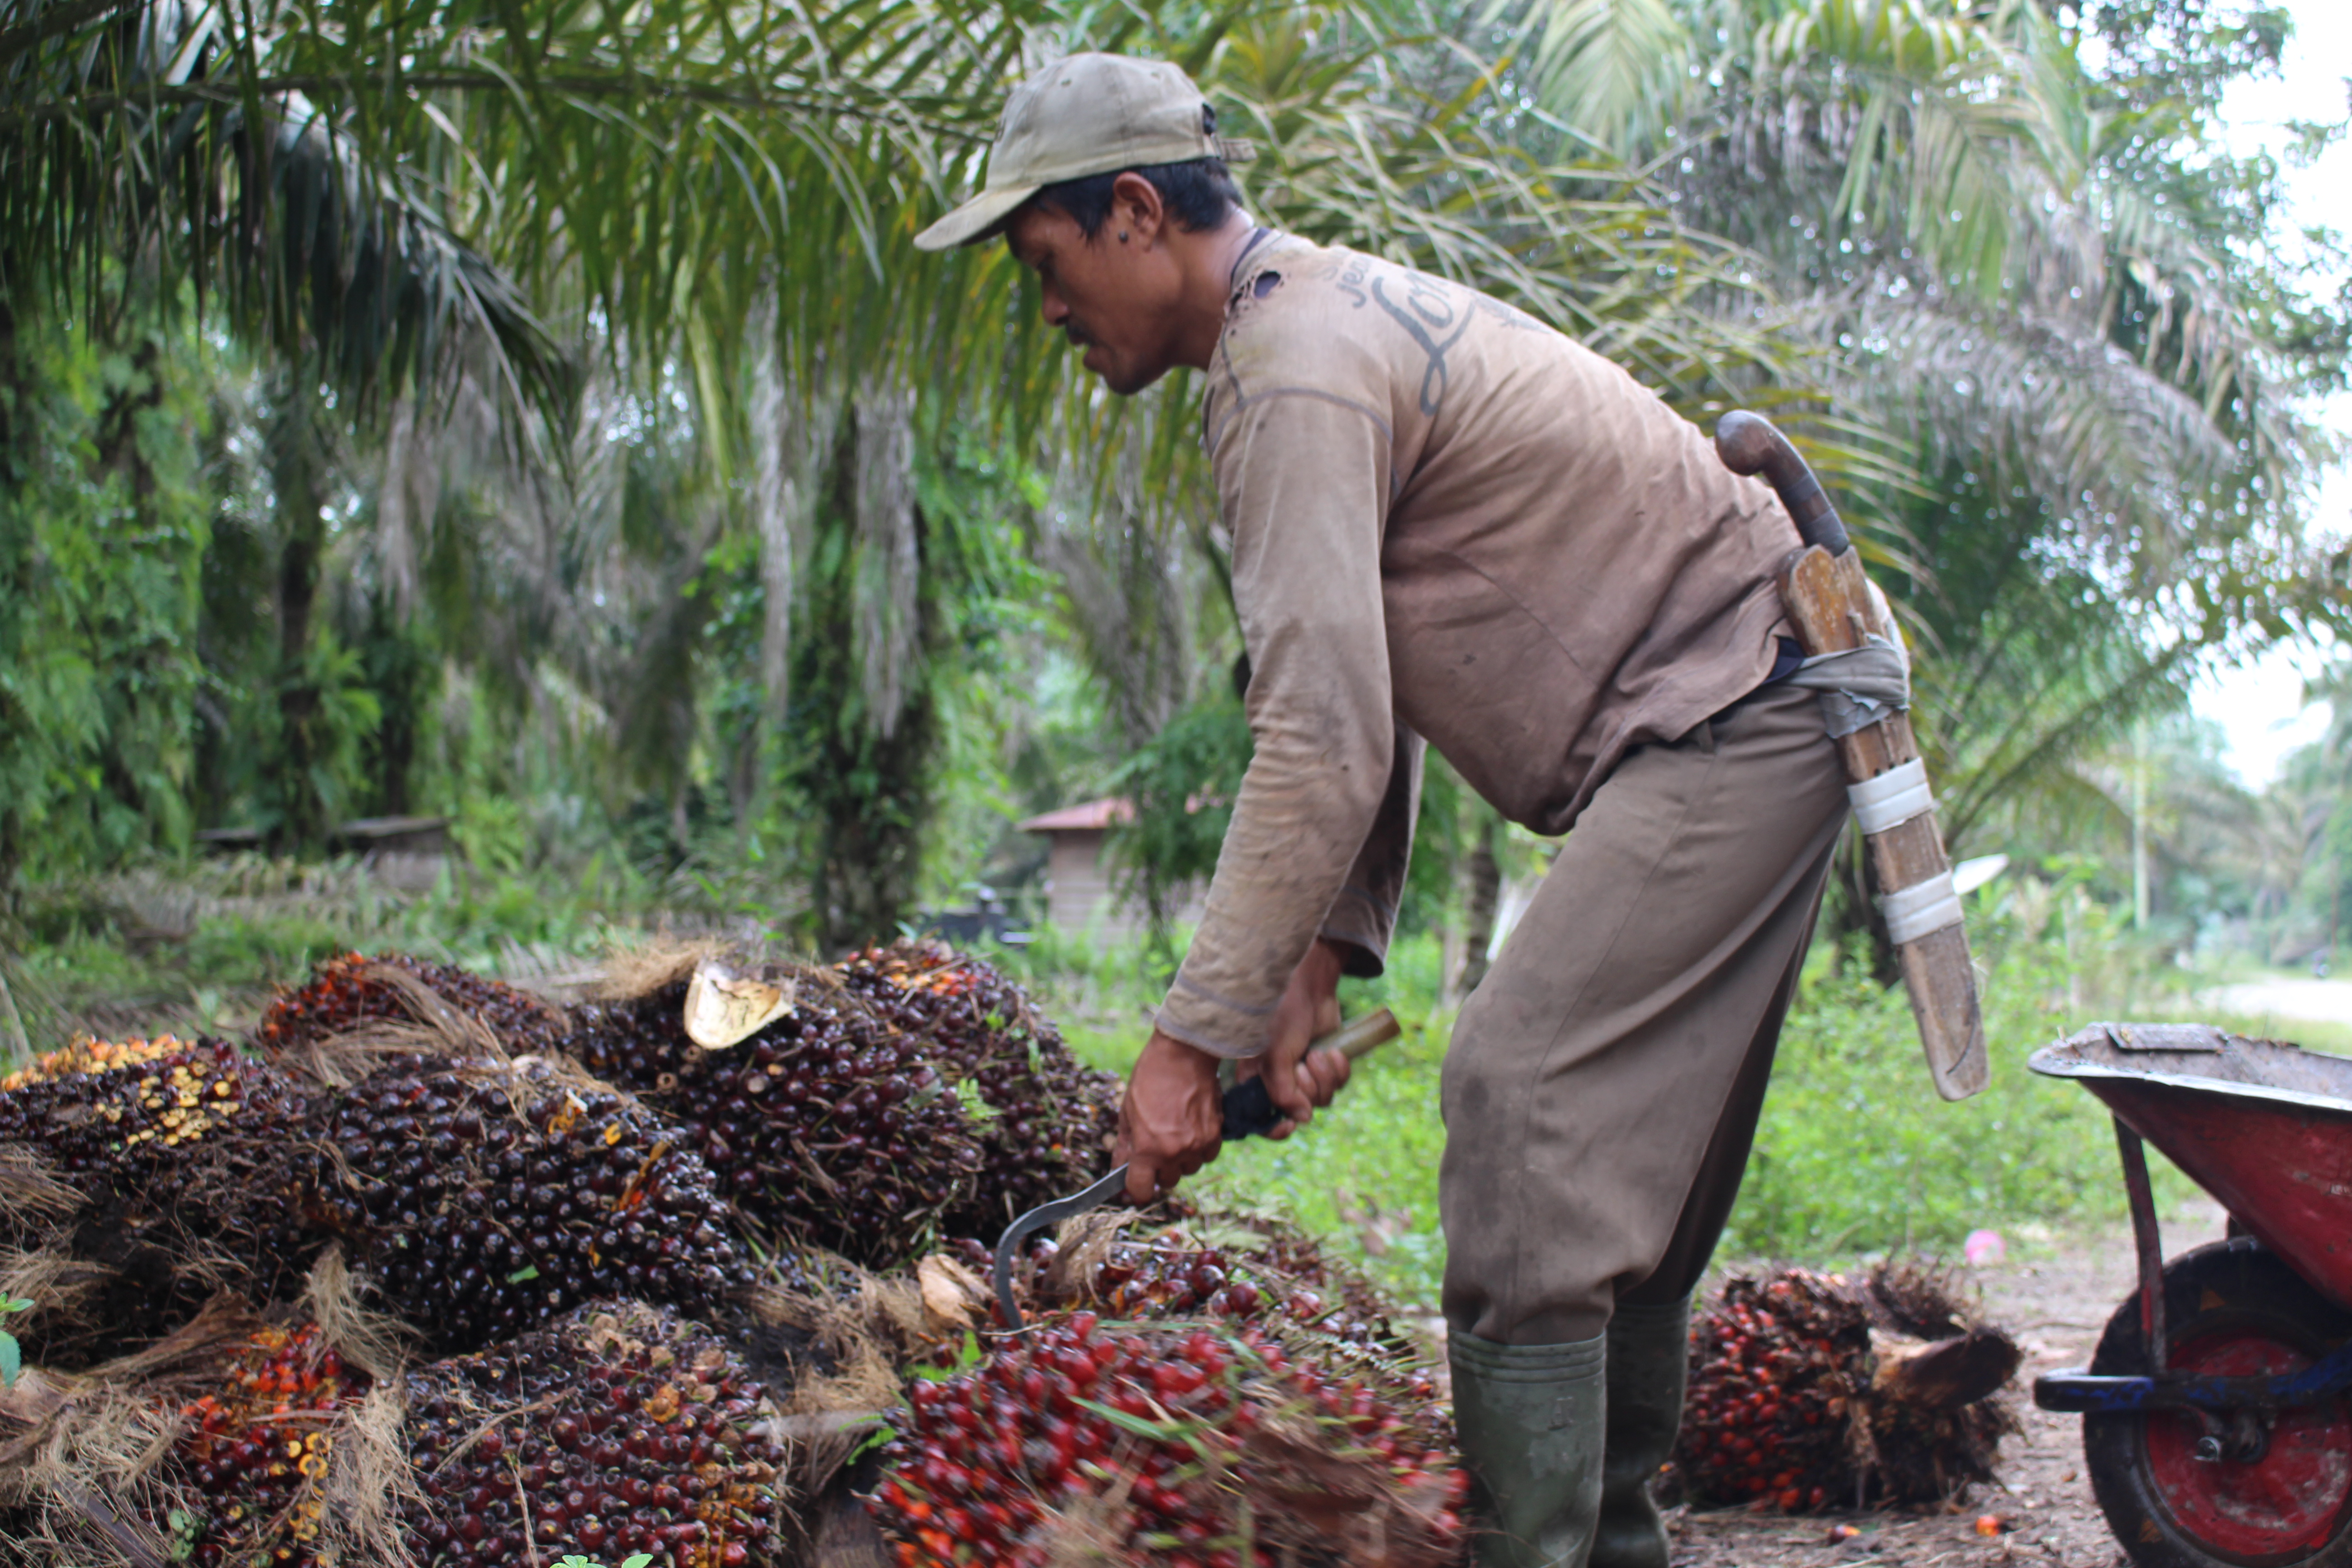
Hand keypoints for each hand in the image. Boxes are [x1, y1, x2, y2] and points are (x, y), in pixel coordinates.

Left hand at [1115, 1030, 1223, 1203]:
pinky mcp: (1215, 1134)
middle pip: (1167, 1182)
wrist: (1184, 1054)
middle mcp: (1174, 1152)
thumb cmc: (1150, 1079)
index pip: (1141, 1190)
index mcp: (1148, 1148)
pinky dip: (1199, 1149)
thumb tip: (1119, 1169)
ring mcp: (1197, 1144)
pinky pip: (1206, 1156)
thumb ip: (1124, 1146)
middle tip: (1155, 1148)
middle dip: (1159, 1169)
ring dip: (1180, 1159)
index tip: (1135, 1181)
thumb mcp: (1127, 1112)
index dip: (1136, 1189)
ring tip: (1174, 1133)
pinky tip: (1191, 1129)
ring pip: (1188, 1170)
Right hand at [1236, 937, 1353, 1139]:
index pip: (1261, 1119)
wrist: (1309, 987)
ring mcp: (1304, 1073)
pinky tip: (1333, 1051)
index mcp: (1256, 1080)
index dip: (1274, 1129)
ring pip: (1322, 1098)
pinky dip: (1339, 1069)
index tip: (1289, 1125)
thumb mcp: (1274, 1054)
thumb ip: (1282, 1091)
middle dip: (1309, 1087)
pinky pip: (1339, 1083)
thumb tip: (1302, 1119)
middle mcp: (1280, 1081)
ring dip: (1325, 1076)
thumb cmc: (1280, 1014)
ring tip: (1318, 1053)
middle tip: (1304, 1062)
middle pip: (1300, 1109)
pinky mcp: (1326, 1064)